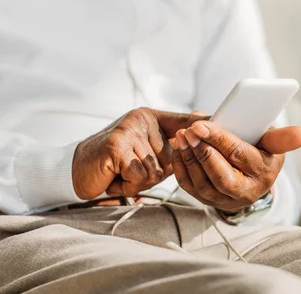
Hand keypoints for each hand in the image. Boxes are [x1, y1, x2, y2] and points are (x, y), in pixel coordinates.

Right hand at [72, 108, 206, 199]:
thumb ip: (170, 147)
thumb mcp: (146, 153)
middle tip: (132, 169)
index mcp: (151, 117)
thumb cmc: (117, 164)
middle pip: (172, 157)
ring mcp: (128, 130)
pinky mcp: (116, 145)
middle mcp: (141, 119)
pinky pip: (139, 174)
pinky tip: (114, 176)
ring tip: (122, 173)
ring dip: (140, 181)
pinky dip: (128, 184)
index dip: (204, 124)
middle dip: (155, 173)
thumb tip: (201, 137)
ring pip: (156, 170)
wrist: (77, 171)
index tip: (223, 122)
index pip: (185, 120)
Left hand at [172, 121, 300, 211]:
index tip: (201, 123)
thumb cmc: (260, 152)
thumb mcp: (273, 144)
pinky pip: (190, 187)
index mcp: (264, 173)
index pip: (240, 155)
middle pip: (221, 176)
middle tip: (188, 130)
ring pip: (202, 183)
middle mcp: (246, 192)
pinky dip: (181, 167)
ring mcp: (225, 201)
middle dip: (202, 151)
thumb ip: (282, 137)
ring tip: (181, 136)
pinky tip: (178, 148)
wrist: (249, 178)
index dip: (219, 139)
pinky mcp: (208, 202)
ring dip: (188, 158)